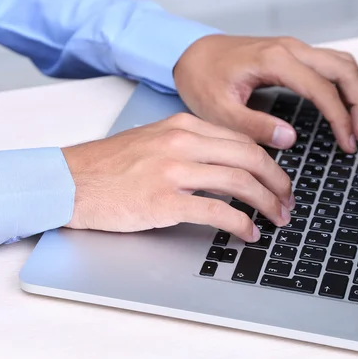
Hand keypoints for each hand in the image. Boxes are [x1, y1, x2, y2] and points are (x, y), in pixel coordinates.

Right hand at [61, 113, 293, 241]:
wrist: (70, 181)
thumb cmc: (105, 166)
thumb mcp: (150, 141)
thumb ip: (186, 146)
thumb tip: (221, 165)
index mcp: (180, 125)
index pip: (240, 140)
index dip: (267, 163)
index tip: (276, 179)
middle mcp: (181, 142)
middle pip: (249, 158)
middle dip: (277, 182)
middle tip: (287, 201)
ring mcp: (173, 170)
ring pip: (240, 182)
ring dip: (266, 204)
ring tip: (277, 219)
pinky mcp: (164, 201)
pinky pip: (217, 212)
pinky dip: (240, 224)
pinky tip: (248, 233)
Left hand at [173, 35, 357, 153]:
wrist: (187, 54)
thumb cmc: (200, 78)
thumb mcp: (220, 110)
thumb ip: (254, 126)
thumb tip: (290, 138)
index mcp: (273, 60)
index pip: (321, 88)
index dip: (339, 117)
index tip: (346, 142)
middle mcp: (287, 48)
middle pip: (343, 68)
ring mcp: (290, 48)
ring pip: (340, 62)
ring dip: (354, 90)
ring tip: (356, 123)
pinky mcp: (287, 54)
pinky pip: (327, 63)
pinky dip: (341, 83)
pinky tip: (340, 105)